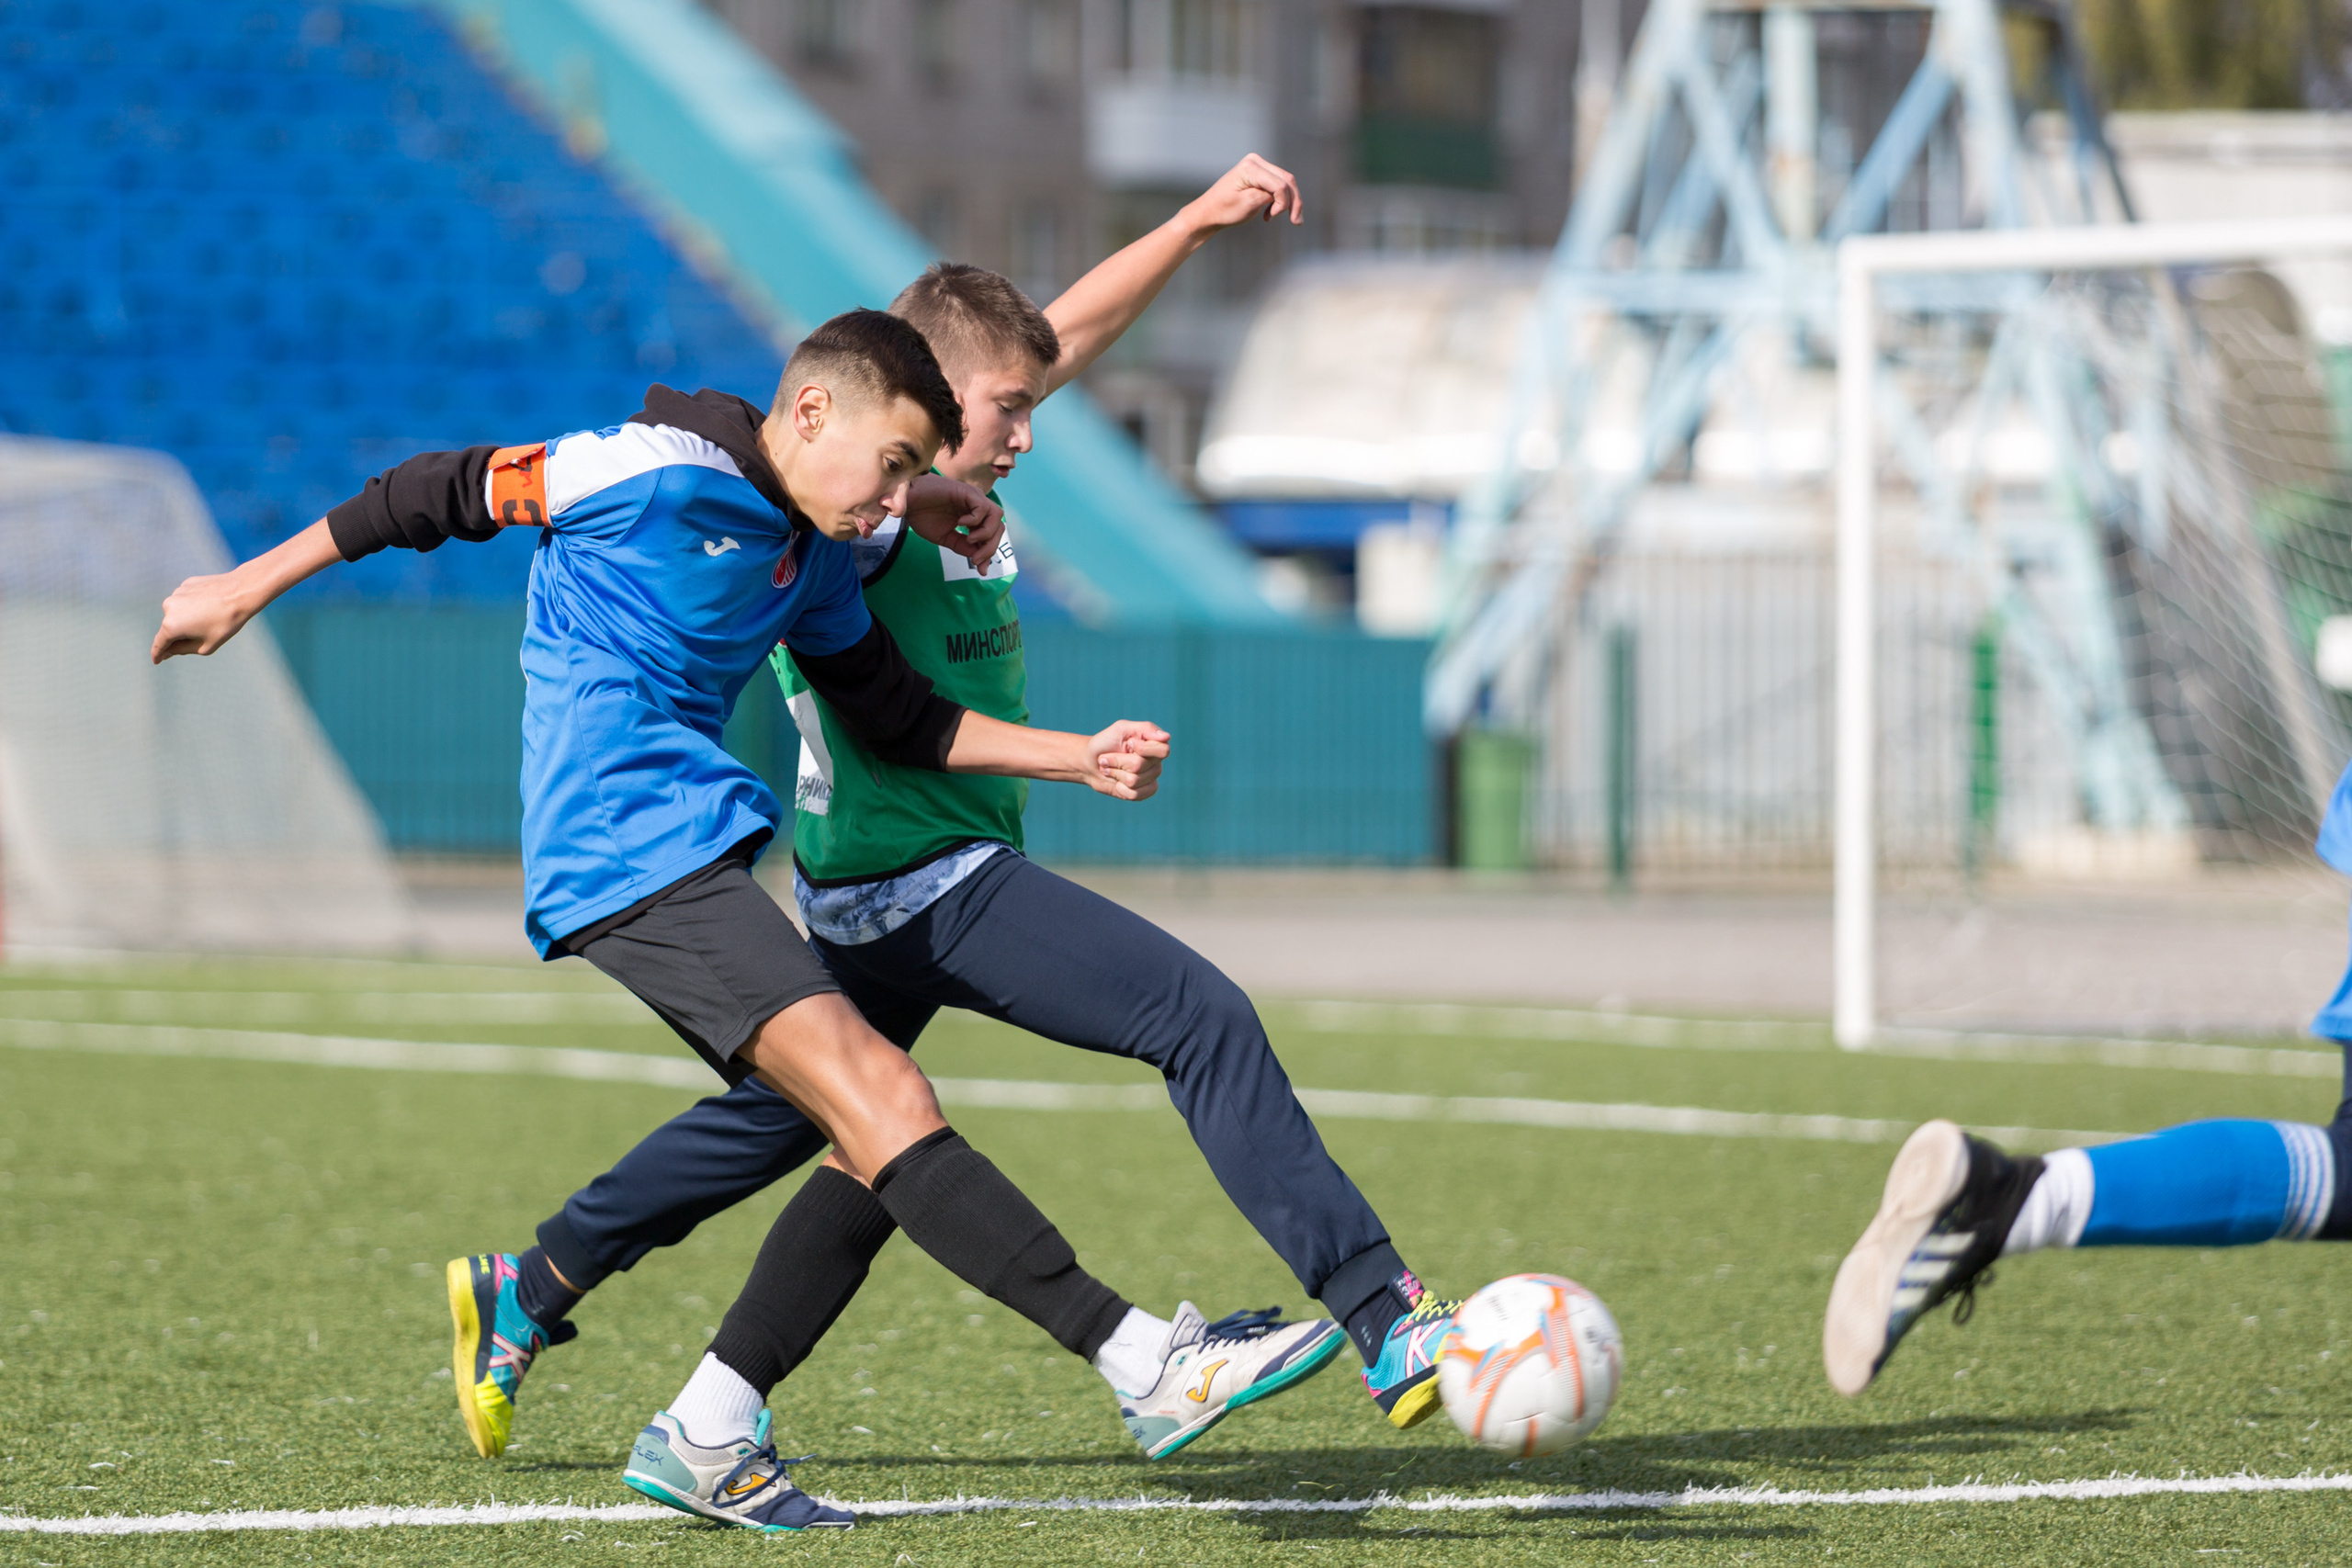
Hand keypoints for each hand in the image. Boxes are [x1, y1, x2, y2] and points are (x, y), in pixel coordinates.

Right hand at [151, 570, 259, 662]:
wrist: (241, 592)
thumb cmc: (226, 623)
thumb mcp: (206, 646)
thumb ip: (183, 650)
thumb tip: (169, 650)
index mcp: (170, 626)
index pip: (159, 644)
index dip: (158, 654)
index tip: (156, 661)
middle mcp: (168, 608)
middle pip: (172, 628)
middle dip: (183, 634)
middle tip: (205, 634)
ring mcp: (176, 593)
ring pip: (180, 612)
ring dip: (190, 618)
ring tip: (212, 617)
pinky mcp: (186, 584)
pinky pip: (188, 600)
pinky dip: (196, 605)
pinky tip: (212, 604)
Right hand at [902, 473, 1004, 566]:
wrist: (906, 501)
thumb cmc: (922, 515)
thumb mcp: (945, 537)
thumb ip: (962, 546)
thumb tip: (978, 558)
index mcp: (973, 517)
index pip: (991, 535)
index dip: (989, 553)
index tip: (982, 570)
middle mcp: (976, 507)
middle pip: (998, 527)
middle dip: (990, 547)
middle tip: (975, 560)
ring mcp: (973, 498)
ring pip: (996, 516)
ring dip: (986, 534)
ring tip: (969, 540)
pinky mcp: (966, 492)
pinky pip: (983, 507)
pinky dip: (976, 520)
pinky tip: (960, 523)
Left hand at [1082, 720, 1168, 800]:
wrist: (1089, 762)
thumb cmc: (1105, 742)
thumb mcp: (1122, 728)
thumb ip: (1146, 728)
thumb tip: (1167, 737)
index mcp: (1155, 744)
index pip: (1163, 751)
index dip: (1143, 749)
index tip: (1129, 743)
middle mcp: (1156, 762)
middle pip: (1141, 766)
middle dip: (1118, 761)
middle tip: (1108, 757)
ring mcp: (1150, 778)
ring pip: (1134, 781)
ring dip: (1115, 774)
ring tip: (1109, 768)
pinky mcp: (1142, 792)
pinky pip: (1134, 794)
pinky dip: (1119, 788)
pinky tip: (1116, 782)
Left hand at [1183, 154, 1302, 232]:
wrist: (1209, 212)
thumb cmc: (1225, 210)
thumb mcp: (1250, 204)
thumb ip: (1271, 196)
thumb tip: (1286, 194)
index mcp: (1251, 167)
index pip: (1280, 185)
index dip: (1284, 203)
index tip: (1272, 218)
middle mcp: (1256, 161)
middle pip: (1287, 180)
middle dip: (1294, 202)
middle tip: (1297, 222)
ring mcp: (1257, 165)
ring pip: (1285, 182)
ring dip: (1289, 202)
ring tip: (1291, 220)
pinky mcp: (1259, 173)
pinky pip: (1278, 184)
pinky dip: (1279, 200)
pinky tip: (1270, 214)